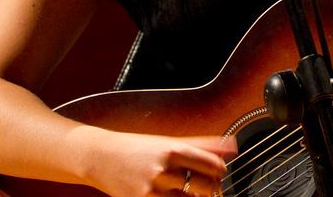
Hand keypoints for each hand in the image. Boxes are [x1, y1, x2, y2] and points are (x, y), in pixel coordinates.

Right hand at [85, 129, 235, 196]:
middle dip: (211, 190)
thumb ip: (202, 144)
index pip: (213, 165)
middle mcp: (164, 170)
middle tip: (205, 187)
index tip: (217, 173)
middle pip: (207, 188)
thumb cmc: (136, 148)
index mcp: (173, 149)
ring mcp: (152, 190)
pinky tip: (173, 196)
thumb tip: (232, 146)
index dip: (220, 172)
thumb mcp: (168, 141)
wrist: (100, 157)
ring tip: (187, 191)